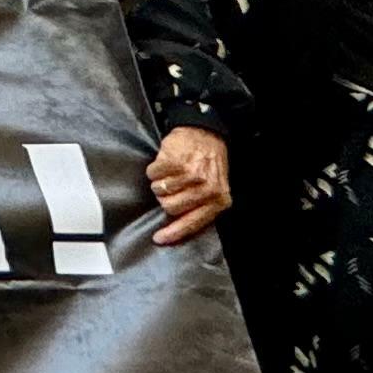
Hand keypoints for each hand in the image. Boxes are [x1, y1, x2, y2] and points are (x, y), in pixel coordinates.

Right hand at [147, 126, 231, 243]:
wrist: (205, 134)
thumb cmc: (209, 164)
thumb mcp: (215, 190)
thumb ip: (201, 208)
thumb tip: (176, 227)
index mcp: (219, 200)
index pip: (192, 223)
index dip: (173, 232)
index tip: (159, 238)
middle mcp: (207, 188)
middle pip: (170, 208)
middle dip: (166, 198)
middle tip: (172, 187)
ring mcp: (191, 174)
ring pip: (159, 191)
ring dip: (160, 183)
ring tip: (171, 174)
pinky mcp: (176, 160)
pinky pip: (153, 174)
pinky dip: (154, 170)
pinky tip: (165, 164)